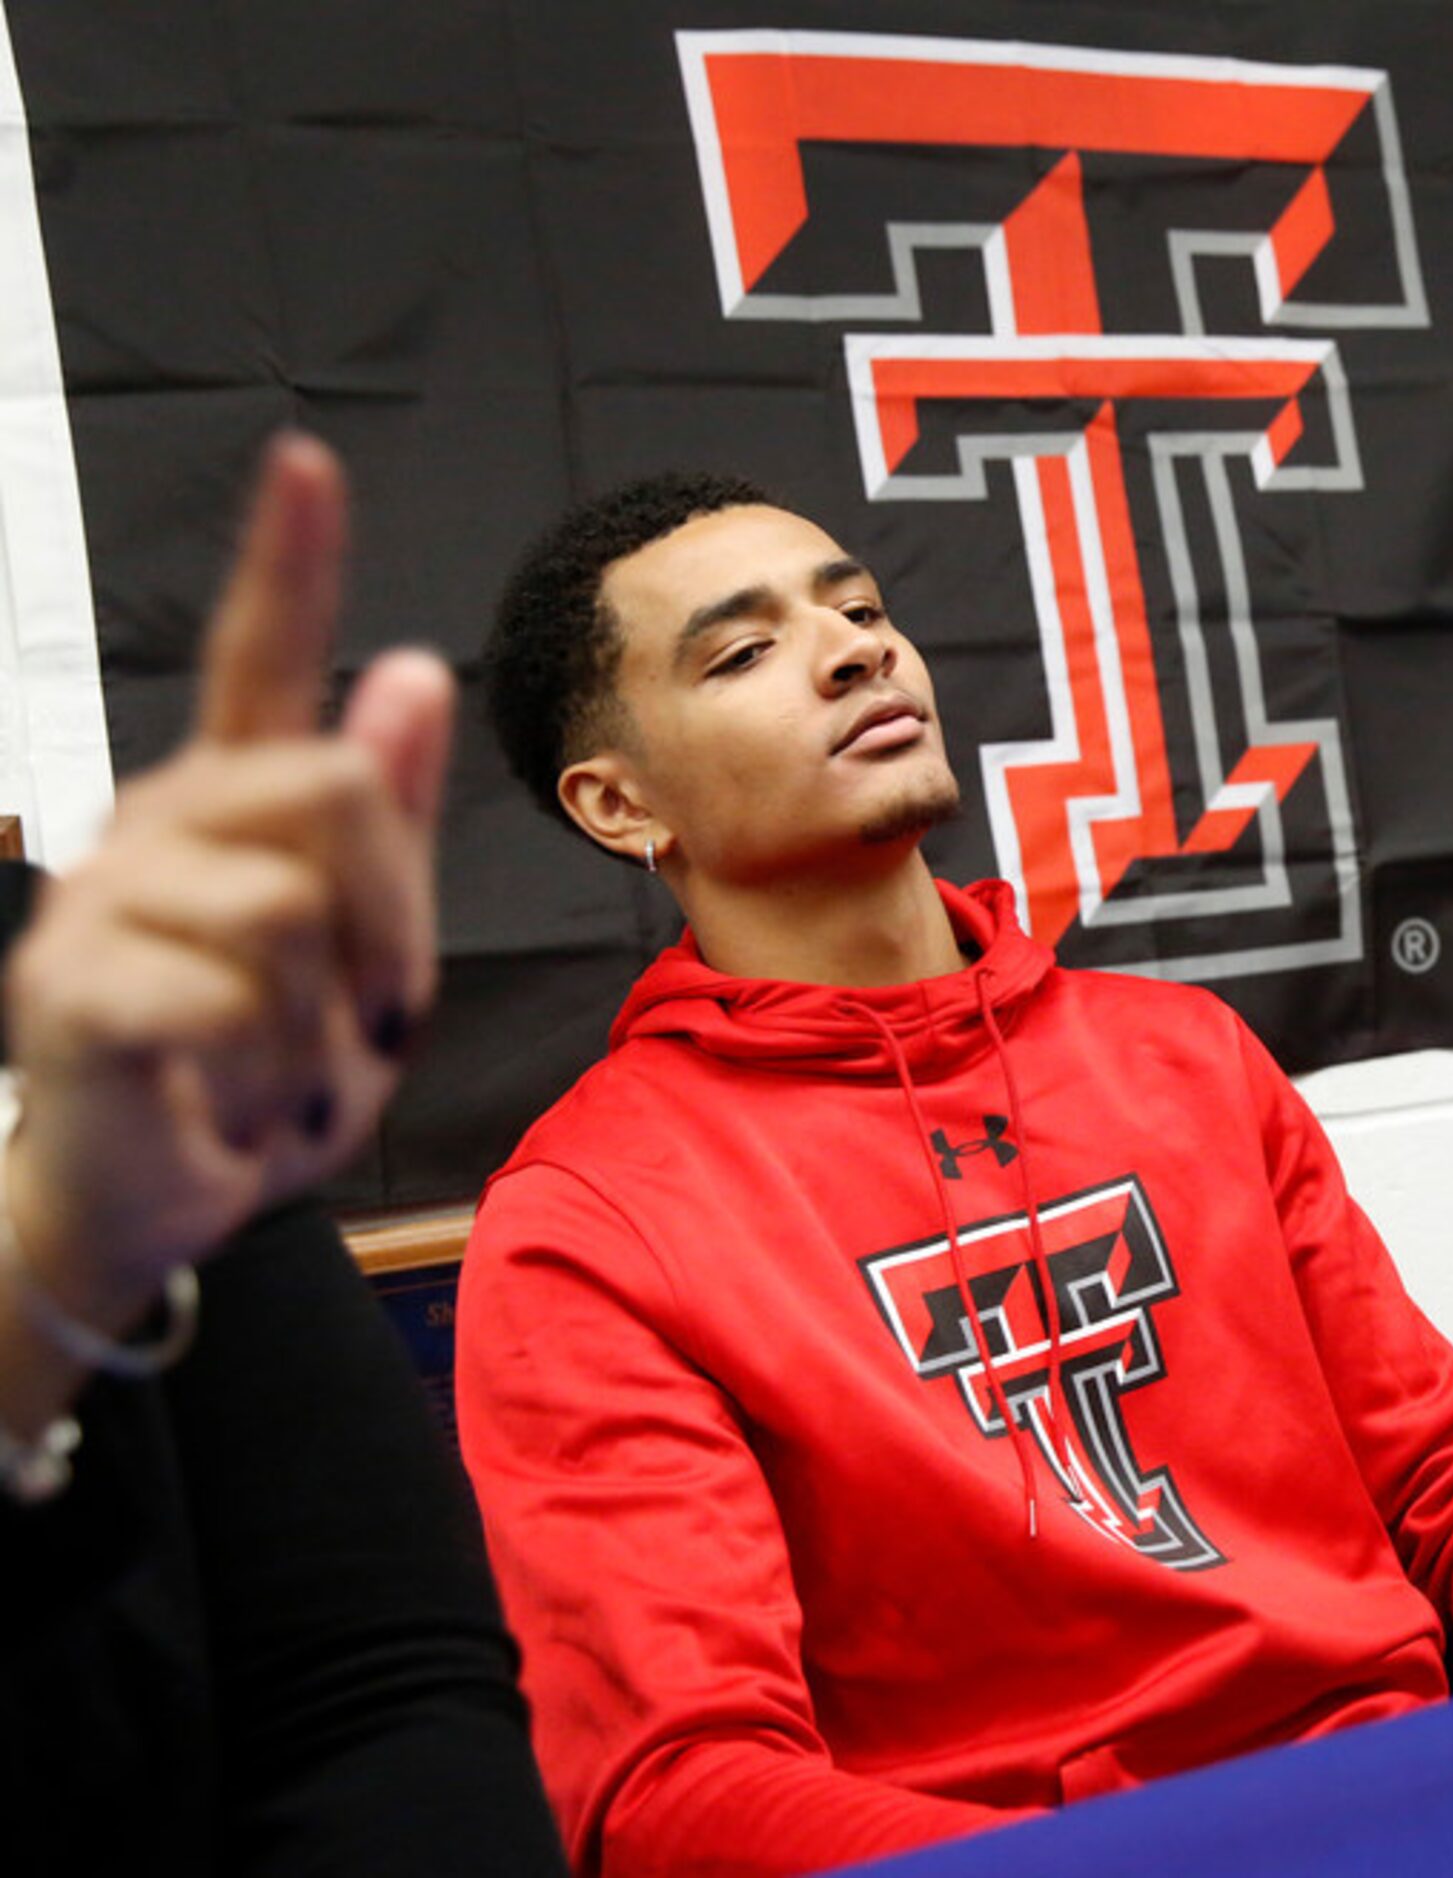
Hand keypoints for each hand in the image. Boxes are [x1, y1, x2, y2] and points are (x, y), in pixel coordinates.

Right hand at [2, 436, 451, 1325]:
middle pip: (339, 790)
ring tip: (274, 1071)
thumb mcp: (369, 954)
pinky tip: (221, 1101)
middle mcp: (157, 824)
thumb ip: (392, 824)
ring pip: (291, 909)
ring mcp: (101, 900)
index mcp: (234, 807)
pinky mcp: (72, 989)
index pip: (259, 659)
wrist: (162, 1207)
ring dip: (323, 1023)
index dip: (288, 559)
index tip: (307, 457)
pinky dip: (264, 1075)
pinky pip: (230, 998)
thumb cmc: (267, 1077)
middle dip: (385, 923)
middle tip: (348, 1018)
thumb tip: (413, 666)